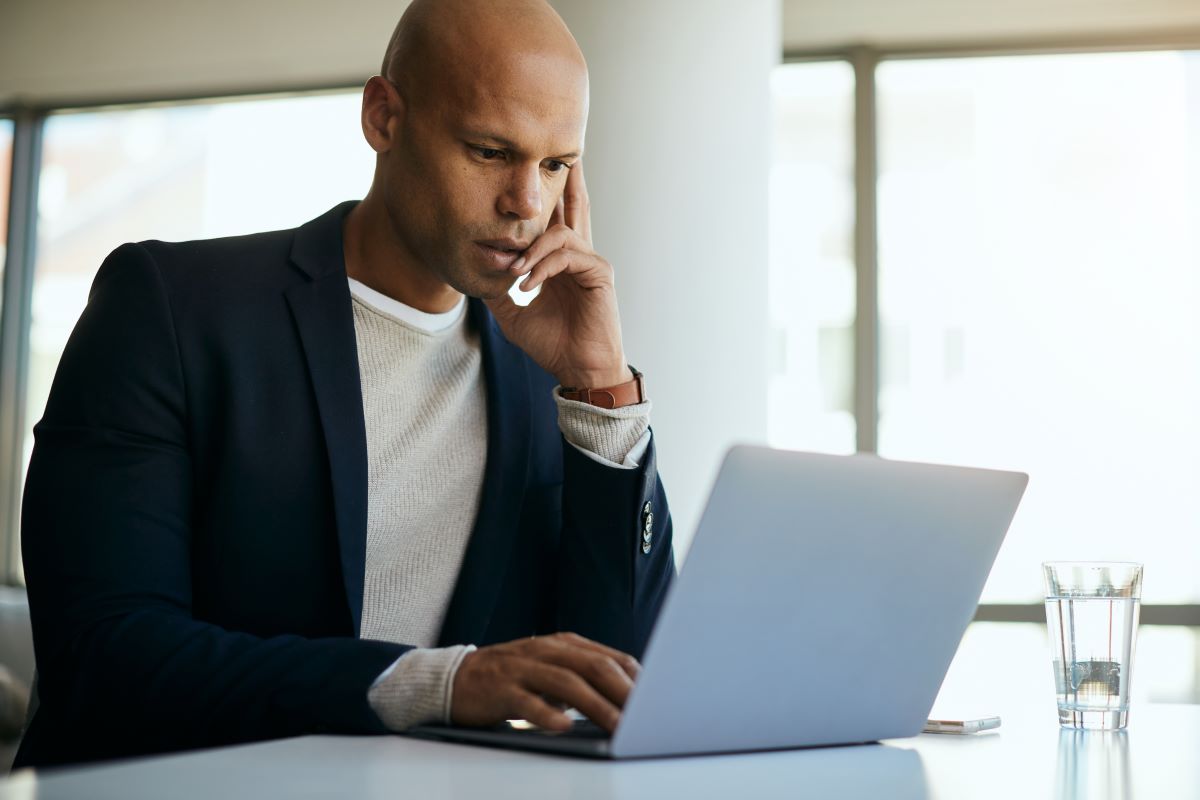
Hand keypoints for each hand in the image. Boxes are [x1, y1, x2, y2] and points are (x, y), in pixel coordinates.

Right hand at [450, 632, 640, 732]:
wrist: (457, 679)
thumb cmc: (513, 678)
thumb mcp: (551, 672)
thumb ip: (583, 679)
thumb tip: (626, 699)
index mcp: (563, 644)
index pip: (608, 657)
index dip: (634, 678)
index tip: (657, 700)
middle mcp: (546, 650)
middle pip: (592, 666)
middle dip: (622, 691)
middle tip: (645, 716)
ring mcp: (523, 668)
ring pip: (566, 683)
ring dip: (596, 706)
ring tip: (617, 726)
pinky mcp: (501, 688)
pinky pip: (526, 701)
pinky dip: (546, 714)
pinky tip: (563, 727)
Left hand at [484, 160, 631, 388]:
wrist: (577, 369)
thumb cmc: (552, 342)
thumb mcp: (511, 311)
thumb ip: (498, 287)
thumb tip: (474, 271)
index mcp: (561, 261)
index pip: (554, 219)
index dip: (546, 196)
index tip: (529, 175)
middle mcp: (579, 256)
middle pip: (574, 206)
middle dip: (566, 178)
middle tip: (560, 151)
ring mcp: (591, 263)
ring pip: (561, 232)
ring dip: (531, 249)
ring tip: (514, 272)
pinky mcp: (599, 274)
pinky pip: (567, 255)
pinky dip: (543, 267)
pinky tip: (527, 285)